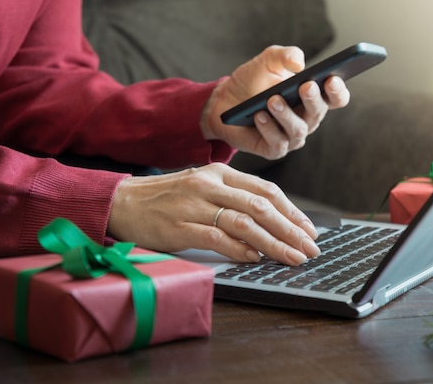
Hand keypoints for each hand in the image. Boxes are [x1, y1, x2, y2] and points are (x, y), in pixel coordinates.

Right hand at [107, 163, 319, 264]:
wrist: (123, 202)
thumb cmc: (168, 198)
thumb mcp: (204, 187)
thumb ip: (235, 198)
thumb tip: (273, 221)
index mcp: (219, 173)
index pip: (265, 191)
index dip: (292, 211)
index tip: (309, 230)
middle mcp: (209, 185)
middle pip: (260, 207)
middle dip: (290, 230)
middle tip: (309, 248)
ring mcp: (193, 205)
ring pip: (244, 223)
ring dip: (273, 243)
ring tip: (291, 257)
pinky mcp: (178, 227)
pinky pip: (216, 238)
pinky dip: (239, 250)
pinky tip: (255, 258)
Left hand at [200, 45, 349, 159]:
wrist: (225, 100)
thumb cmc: (252, 81)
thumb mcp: (267, 61)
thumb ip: (285, 55)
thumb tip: (298, 63)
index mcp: (313, 98)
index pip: (336, 98)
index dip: (338, 91)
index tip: (332, 79)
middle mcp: (306, 119)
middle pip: (318, 113)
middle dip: (313, 99)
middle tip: (306, 86)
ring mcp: (291, 136)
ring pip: (298, 130)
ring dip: (287, 115)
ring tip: (273, 100)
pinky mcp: (273, 149)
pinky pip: (277, 143)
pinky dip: (269, 129)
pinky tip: (259, 115)